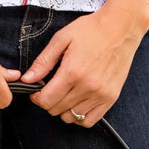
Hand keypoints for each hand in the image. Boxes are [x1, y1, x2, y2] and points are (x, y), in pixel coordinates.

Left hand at [20, 2, 148, 126]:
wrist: (121, 27)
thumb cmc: (92, 29)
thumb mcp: (62, 39)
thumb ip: (43, 61)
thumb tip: (26, 79)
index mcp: (72, 72)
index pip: (46, 100)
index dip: (37, 97)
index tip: (37, 90)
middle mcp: (87, 86)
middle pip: (56, 110)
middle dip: (48, 100)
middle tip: (52, 87)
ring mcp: (101, 94)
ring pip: (71, 117)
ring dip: (63, 108)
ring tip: (66, 92)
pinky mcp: (111, 97)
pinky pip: (89, 120)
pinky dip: (79, 116)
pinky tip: (77, 102)